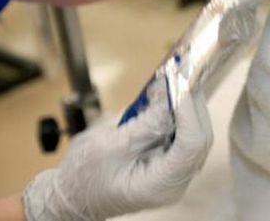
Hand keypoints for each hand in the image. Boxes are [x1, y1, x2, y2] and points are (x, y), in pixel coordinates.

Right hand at [23, 89, 212, 220]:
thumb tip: (170, 96)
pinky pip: (183, 133)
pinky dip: (178, 113)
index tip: (180, 82)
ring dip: (186, 105)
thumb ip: (145, 124)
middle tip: (181, 73)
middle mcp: (175, 181)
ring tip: (173, 80)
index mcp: (160, 185)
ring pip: (195, 132)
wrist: (70, 197)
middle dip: (191, 103)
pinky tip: (167, 96)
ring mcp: (175, 172)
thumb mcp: (109, 146)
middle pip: (199, 136)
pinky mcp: (170, 161)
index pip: (191, 144)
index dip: (189, 110)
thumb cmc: (82, 178)